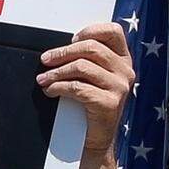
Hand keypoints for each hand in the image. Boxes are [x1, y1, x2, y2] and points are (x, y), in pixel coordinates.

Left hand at [37, 23, 134, 151]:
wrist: (95, 138)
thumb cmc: (89, 103)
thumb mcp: (92, 77)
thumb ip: (85, 60)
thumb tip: (57, 49)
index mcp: (122, 59)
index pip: (113, 31)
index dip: (90, 30)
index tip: (71, 40)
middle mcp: (125, 71)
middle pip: (91, 48)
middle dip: (63, 52)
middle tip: (45, 60)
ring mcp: (120, 87)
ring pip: (81, 67)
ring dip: (56, 72)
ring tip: (43, 79)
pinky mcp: (109, 103)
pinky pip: (77, 88)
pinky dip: (58, 87)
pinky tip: (50, 90)